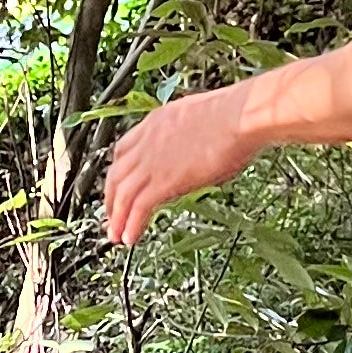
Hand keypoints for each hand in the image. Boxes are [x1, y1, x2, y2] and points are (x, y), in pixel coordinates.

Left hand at [103, 85, 266, 245]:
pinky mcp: (164, 181)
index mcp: (156, 122)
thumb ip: (189, 136)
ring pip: (123, 194)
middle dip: (112, 198)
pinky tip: (131, 238)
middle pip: (116, 175)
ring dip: (118, 218)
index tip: (119, 185)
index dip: (118, 171)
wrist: (240, 116)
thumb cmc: (235, 115)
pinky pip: (139, 208)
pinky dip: (132, 225)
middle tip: (112, 216)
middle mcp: (148, 142)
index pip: (123, 149)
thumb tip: (197, 149)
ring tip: (117, 235)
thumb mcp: (201, 119)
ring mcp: (153, 162)